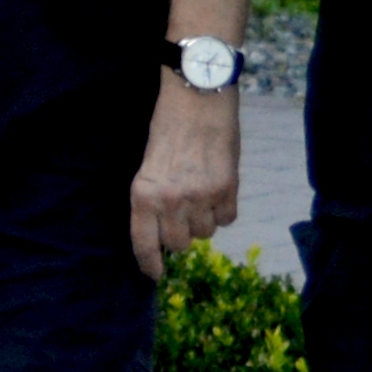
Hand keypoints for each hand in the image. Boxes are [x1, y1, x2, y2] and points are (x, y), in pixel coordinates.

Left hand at [129, 72, 241, 278]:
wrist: (198, 97)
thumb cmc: (167, 127)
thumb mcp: (148, 165)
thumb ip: (153, 198)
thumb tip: (163, 231)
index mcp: (143, 194)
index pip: (144, 243)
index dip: (149, 263)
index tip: (154, 275)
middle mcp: (171, 200)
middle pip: (179, 244)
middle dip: (179, 234)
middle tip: (180, 214)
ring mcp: (201, 197)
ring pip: (205, 233)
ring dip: (202, 221)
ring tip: (199, 194)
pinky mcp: (228, 189)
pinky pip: (227, 219)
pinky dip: (223, 211)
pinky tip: (217, 190)